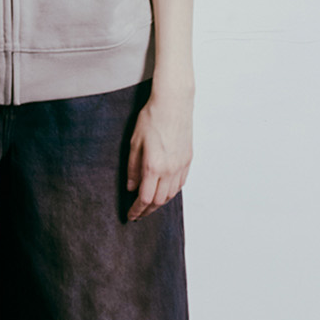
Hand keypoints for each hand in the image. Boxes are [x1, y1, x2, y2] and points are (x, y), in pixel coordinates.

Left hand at [126, 88, 192, 221]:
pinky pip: (180, 184)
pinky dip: (170, 192)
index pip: (144, 198)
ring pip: (171, 194)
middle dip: (147, 210)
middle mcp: (169, 169)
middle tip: (138, 214)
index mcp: (153, 166)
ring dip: (159, 203)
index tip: (131, 216)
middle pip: (159, 201)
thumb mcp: (134, 142)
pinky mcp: (188, 160)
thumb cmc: (151, 118)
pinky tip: (163, 191)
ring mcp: (181, 165)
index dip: (137, 210)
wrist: (173, 103)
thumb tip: (131, 187)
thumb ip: (132, 168)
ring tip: (149, 204)